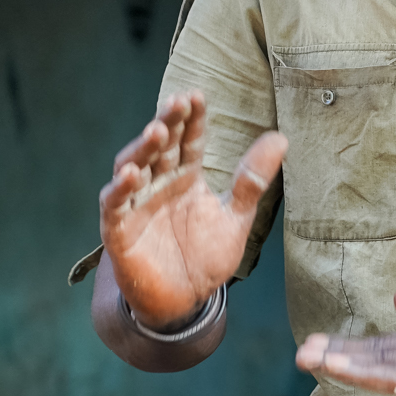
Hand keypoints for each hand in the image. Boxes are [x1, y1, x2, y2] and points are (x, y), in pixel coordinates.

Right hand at [100, 92, 286, 328]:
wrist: (185, 300)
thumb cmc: (206, 256)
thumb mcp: (236, 217)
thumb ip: (252, 180)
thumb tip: (281, 138)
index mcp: (185, 178)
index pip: (188, 141)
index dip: (192, 119)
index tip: (198, 95)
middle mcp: (158, 185)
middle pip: (159, 147)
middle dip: (167, 123)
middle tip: (178, 101)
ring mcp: (135, 206)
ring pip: (132, 168)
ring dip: (142, 149)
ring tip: (156, 130)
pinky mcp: (118, 231)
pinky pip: (114, 206)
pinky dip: (120, 190)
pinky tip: (131, 175)